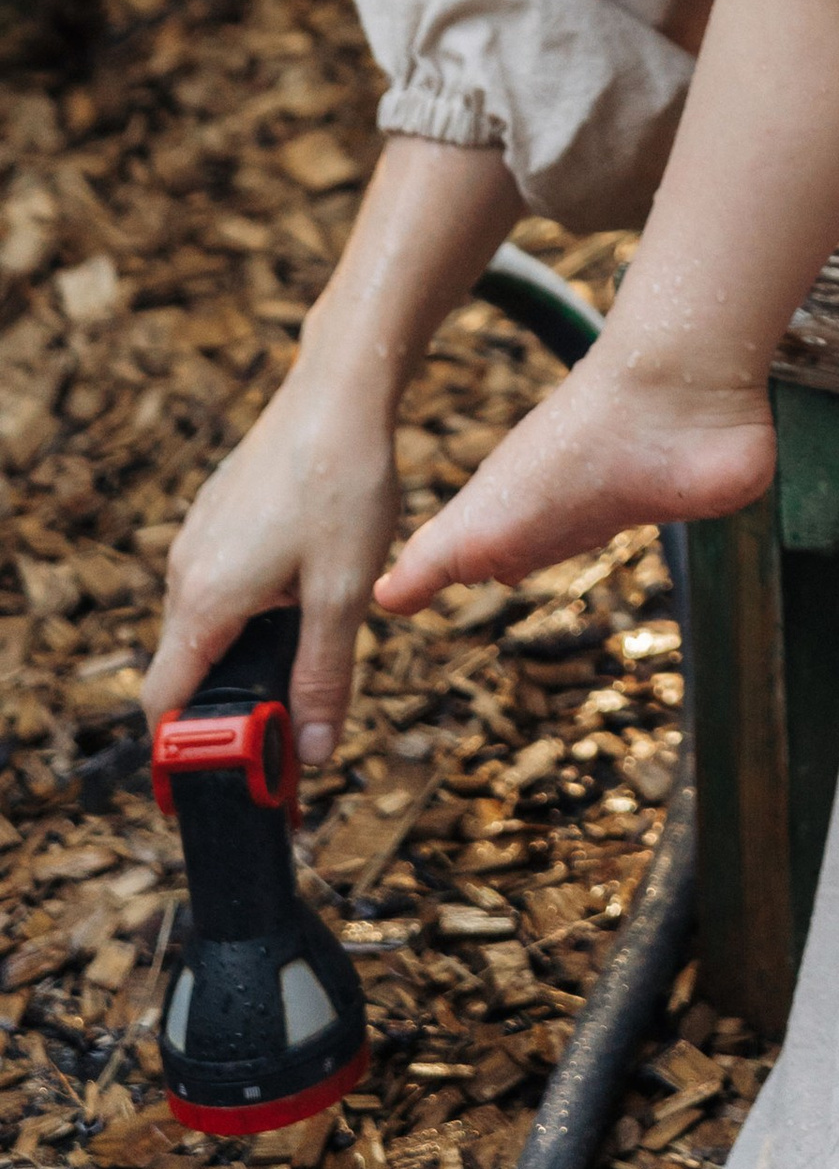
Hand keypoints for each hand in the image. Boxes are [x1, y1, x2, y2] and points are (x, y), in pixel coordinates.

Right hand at [142, 361, 402, 765]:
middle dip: (227, 706)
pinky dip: (250, 611)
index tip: (224, 779)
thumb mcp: (343, 592)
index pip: (164, 703)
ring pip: (207, 624)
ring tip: (306, 662)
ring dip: (245, 655)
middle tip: (285, 730)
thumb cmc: (343, 482)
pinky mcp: (219, 515)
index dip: (186, 750)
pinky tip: (304, 596)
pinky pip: (221, 583)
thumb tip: (311, 752)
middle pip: (186, 668)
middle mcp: (186, 572)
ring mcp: (199, 539)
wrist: (341, 388)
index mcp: (204, 601)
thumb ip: (323, 676)